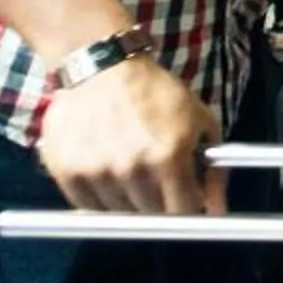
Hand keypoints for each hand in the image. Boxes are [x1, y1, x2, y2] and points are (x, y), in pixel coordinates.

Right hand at [37, 56, 222, 214]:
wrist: (103, 68)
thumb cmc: (157, 93)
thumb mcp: (199, 121)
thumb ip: (213, 169)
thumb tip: (216, 211)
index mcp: (168, 156)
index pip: (181, 210)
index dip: (186, 206)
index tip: (183, 198)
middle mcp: (131, 168)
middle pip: (149, 214)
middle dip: (158, 201)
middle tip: (154, 178)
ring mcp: (96, 171)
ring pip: (117, 212)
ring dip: (126, 199)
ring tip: (127, 168)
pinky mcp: (65, 169)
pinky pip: (86, 205)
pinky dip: (98, 197)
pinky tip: (105, 171)